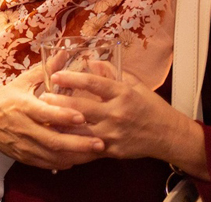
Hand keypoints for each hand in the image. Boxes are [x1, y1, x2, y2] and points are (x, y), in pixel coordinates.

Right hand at [0, 67, 101, 170]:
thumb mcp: (22, 82)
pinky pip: (47, 164)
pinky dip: (63, 163)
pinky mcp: (25, 157)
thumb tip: (65, 53)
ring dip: (75, 156)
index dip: (63, 116)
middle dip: (78, 143)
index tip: (82, 116)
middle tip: (100, 142)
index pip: (44, 113)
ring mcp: (25, 145)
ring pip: (52, 155)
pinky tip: (79, 159)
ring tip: (96, 153)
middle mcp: (24, 127)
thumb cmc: (5, 100)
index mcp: (22, 106)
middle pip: (53, 140)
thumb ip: (45, 71)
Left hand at [44, 70, 208, 178]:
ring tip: (44, 118)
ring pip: (81, 130)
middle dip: (60, 102)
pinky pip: (88, 147)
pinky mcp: (112, 151)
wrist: (167, 135)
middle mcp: (117, 114)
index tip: (56, 75)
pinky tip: (59, 138)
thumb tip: (92, 60)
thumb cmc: (150, 107)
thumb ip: (112, 72)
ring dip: (61, 124)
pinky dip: (73, 143)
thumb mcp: (134, 85)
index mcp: (123, 94)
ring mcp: (113, 134)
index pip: (94, 83)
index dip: (72, 78)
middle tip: (43, 97)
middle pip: (82, 108)